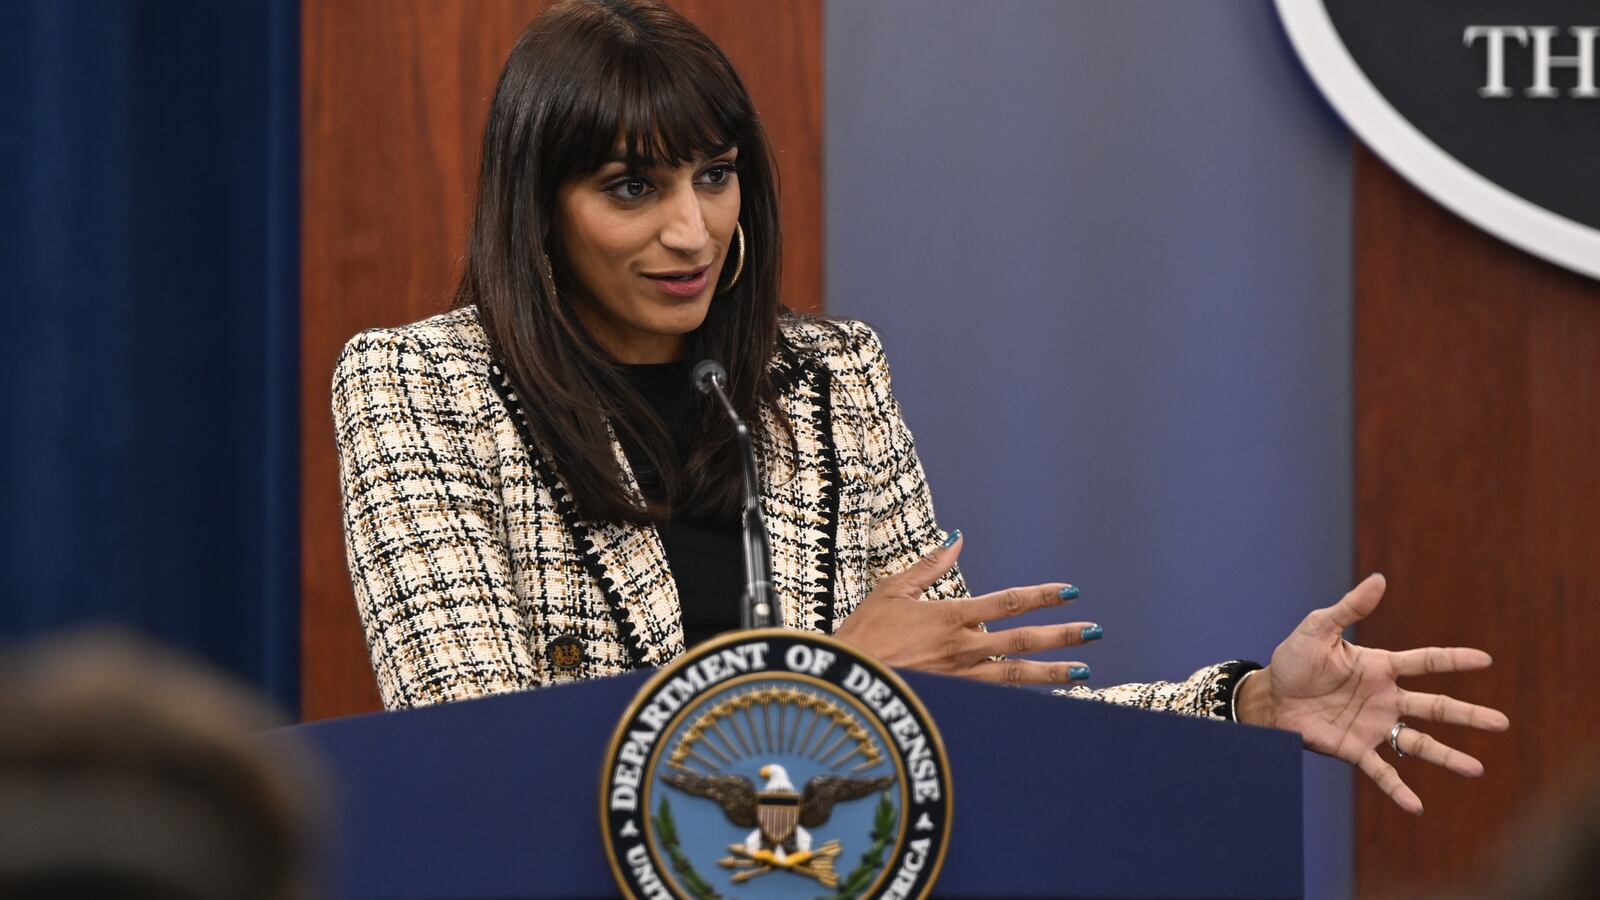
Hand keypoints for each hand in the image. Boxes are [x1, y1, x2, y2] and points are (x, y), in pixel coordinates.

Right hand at [833, 532, 1100, 685]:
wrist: (843, 682)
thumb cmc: (862, 634)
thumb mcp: (891, 591)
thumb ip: (929, 566)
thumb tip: (957, 538)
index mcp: (948, 617)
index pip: (1006, 602)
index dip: (1042, 596)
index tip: (1070, 591)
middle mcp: (960, 648)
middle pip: (1021, 640)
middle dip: (1061, 635)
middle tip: (1094, 632)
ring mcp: (958, 679)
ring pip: (1015, 676)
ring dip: (1051, 673)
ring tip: (1082, 672)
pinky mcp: (951, 701)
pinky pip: (994, 698)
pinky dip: (1021, 698)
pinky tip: (1040, 697)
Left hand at [1238, 573, 1510, 814]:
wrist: (1270, 696)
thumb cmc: (1294, 659)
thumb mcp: (1318, 628)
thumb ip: (1349, 608)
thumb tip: (1378, 580)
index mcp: (1379, 667)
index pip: (1424, 662)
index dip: (1453, 660)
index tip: (1485, 660)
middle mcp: (1384, 698)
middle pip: (1435, 707)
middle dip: (1468, 715)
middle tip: (1502, 723)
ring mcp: (1373, 726)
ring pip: (1418, 743)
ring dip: (1447, 757)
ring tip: (1477, 770)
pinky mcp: (1354, 749)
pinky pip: (1381, 771)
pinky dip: (1398, 789)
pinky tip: (1416, 806)